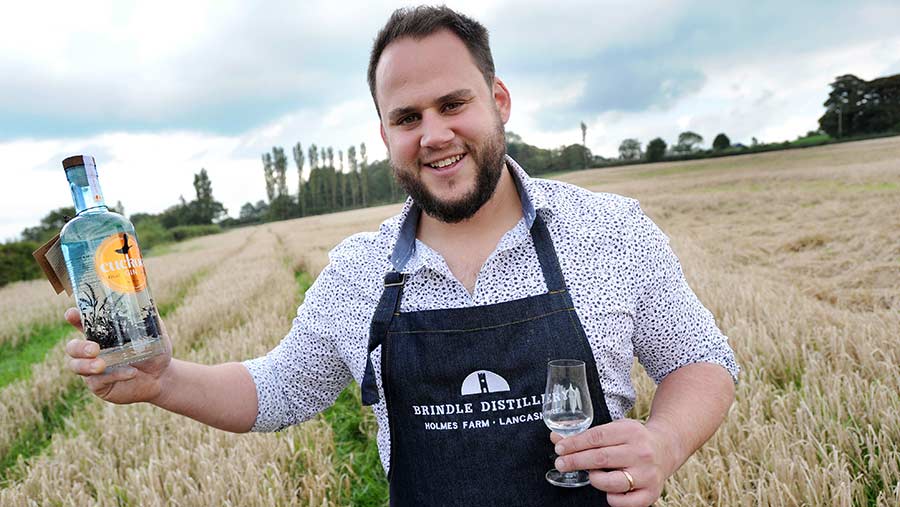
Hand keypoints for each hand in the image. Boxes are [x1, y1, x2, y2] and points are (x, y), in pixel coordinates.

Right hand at [64, 307, 172, 404]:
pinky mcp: (99, 385)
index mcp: (102, 333)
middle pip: (72, 347)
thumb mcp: (155, 333)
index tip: (71, 314)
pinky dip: (114, 375)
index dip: (74, 318)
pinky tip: (131, 372)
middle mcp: (93, 350)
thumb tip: (146, 300)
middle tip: (94, 348)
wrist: (162, 377)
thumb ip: (148, 319)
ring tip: (101, 365)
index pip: (82, 322)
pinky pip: (97, 381)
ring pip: (76, 366)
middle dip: (78, 347)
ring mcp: (93, 369)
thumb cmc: (154, 351)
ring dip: (87, 365)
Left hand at [551, 418, 675, 506]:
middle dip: (576, 461)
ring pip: (610, 482)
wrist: (666, 448)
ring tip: (590, 474)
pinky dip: (610, 497)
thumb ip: (586, 434)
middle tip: (561, 463)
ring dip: (593, 479)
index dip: (574, 443)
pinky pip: (621, 501)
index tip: (559, 448)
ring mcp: (647, 474)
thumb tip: (555, 438)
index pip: (596, 437)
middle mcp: (641, 453)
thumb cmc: (634, 439)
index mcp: (630, 432)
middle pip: (600, 458)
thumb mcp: (614, 428)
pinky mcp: (650, 493)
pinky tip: (608, 488)